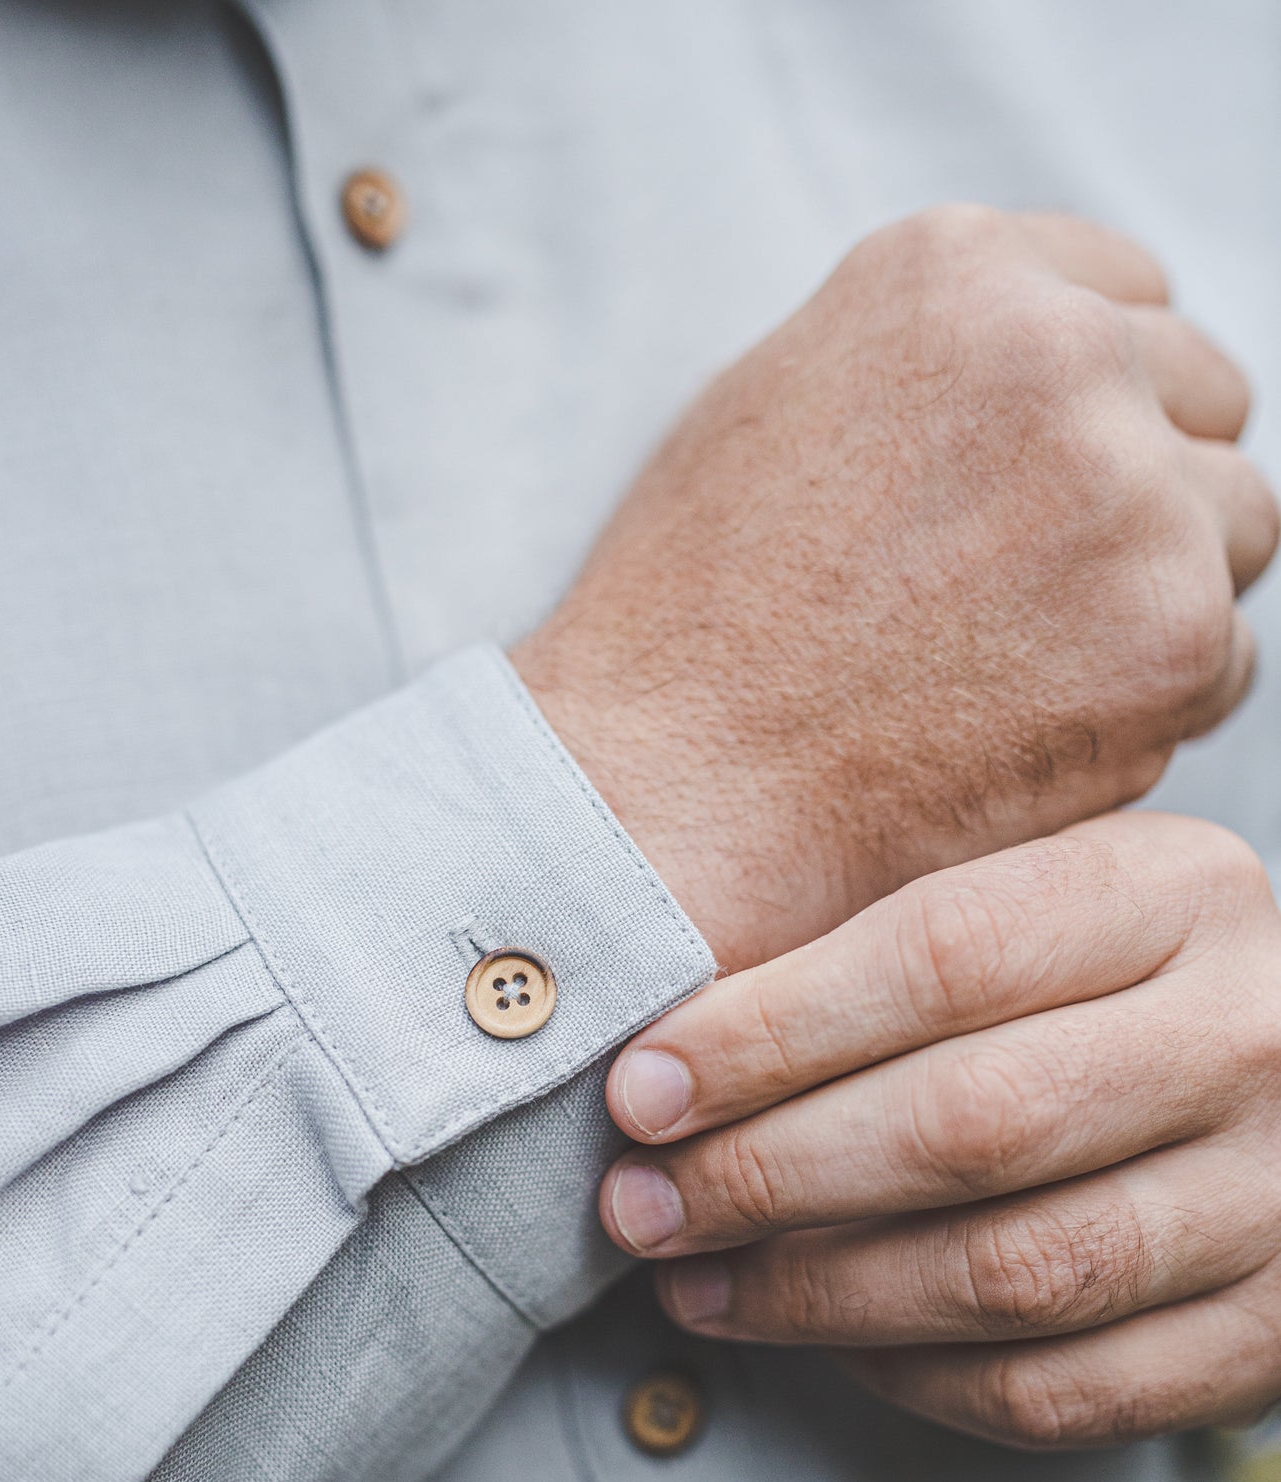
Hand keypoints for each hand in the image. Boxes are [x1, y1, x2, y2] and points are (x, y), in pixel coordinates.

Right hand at [512, 207, 1276, 971]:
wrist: (672, 794)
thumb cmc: (692, 625)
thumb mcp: (774, 404)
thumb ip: (930, 361)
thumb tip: (1039, 364)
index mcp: (957, 274)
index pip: (1128, 294)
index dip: (1095, 398)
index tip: (1042, 484)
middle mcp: (1060, 352)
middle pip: (1204, 400)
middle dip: (1145, 490)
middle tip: (1031, 596)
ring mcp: (1130, 491)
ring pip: (1237, 526)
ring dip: (1161, 594)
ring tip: (1021, 668)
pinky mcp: (1173, 631)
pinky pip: (1228, 660)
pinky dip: (1154, 707)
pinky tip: (1029, 735)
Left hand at [598, 814, 1280, 1448]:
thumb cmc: (1095, 989)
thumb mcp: (1028, 906)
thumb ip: (880, 951)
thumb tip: (659, 1062)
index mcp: (1177, 891)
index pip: (944, 957)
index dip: (770, 1035)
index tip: (641, 1090)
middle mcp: (1251, 1036)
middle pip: (970, 1125)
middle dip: (767, 1176)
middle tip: (640, 1203)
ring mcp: (1277, 1198)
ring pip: (1011, 1274)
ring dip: (816, 1295)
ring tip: (692, 1283)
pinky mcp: (1269, 1336)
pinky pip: (1063, 1392)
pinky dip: (918, 1380)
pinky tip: (824, 1346)